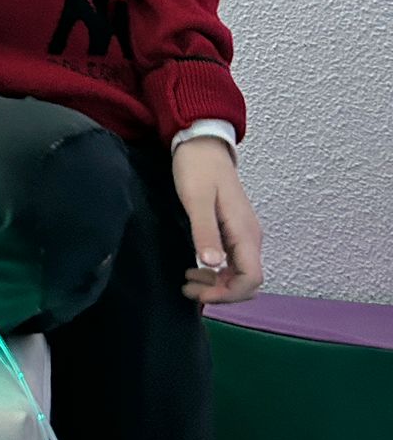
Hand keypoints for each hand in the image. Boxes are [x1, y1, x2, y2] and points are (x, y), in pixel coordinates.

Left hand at [173, 137, 263, 304]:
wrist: (202, 144)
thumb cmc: (198, 169)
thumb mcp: (196, 200)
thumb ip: (205, 232)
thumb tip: (213, 265)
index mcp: (244, 232)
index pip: (252, 279)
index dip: (229, 295)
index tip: (199, 293)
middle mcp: (250, 237)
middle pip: (247, 281)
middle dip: (220, 293)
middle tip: (188, 289)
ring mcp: (243, 234)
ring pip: (240, 274)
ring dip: (217, 285)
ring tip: (188, 281)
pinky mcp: (235, 231)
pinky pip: (233, 262)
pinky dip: (217, 273)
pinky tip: (197, 268)